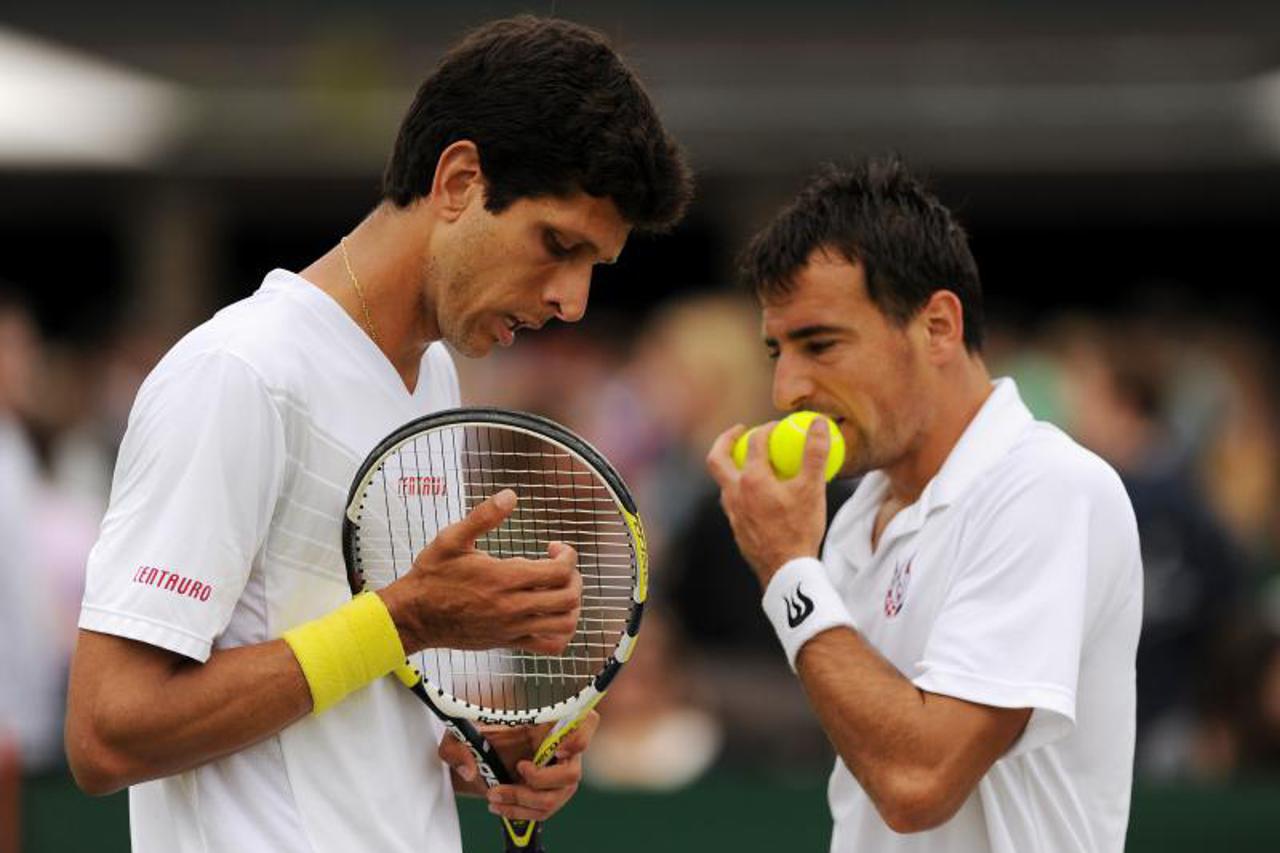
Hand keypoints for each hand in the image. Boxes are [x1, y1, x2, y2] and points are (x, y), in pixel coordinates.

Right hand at [379, 489, 581, 655]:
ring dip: (572, 603)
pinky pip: (550, 646)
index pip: (559, 571)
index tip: (554, 547)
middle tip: (560, 566)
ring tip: (559, 588)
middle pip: (568, 597)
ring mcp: (513, 628)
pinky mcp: (509, 642)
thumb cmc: (432, 576)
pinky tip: (552, 614)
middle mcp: (513, 607)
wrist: (414, 617)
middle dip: (574, 577)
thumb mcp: (452, 538)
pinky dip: (562, 632)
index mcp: (504, 579)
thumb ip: (483, 516)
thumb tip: (510, 495)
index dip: (567, 555)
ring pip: (565, 623)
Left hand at [439, 711, 599, 821]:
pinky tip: (500, 807)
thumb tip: (470, 769)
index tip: (561, 748)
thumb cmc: (475, 741)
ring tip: (495, 796)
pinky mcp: (549, 795)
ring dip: (524, 801)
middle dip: (541, 780)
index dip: (582, 736)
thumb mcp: (458, 737)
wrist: (477, 761)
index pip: (586, 723)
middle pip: (572, 772)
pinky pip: (545, 811)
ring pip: (557, 797)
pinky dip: (520, 813)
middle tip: (518, 771)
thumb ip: (457, 747)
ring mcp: (557, 776)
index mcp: (547, 726)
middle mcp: (560, 751)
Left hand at [706, 419, 828, 586]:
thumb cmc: (800, 528)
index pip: (755, 442)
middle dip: (726, 439)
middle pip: (717, 457)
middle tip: (741, 430)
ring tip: (748, 461)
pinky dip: (739, 488)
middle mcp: (735, 493)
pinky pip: (732, 500)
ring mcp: (732, 512)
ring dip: (732, 466)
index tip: (777, 426)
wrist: (786, 569)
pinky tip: (756, 493)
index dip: (767, 429)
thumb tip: (818, 423)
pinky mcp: (736, 527)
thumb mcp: (812, 488)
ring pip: (722, 481)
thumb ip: (815, 453)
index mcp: (752, 479)